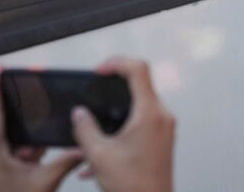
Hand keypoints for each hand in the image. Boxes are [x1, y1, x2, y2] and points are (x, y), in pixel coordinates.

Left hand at [0, 69, 82, 191]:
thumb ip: (66, 160)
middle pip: (7, 122)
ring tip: (37, 159)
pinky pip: (21, 151)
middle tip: (34, 103)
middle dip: (26, 119)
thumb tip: (83, 145)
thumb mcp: (45, 182)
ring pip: (18, 139)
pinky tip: (40, 161)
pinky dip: (33, 152)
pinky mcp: (5, 168)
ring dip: (32, 143)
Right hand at [71, 58, 174, 191]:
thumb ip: (85, 128)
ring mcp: (164, 128)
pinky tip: (101, 155)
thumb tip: (79, 113)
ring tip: (93, 133)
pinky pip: (141, 124)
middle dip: (112, 90)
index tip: (99, 70)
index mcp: (149, 113)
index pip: (138, 69)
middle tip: (93, 96)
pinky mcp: (162, 139)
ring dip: (115, 115)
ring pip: (138, 107)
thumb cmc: (132, 185)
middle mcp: (162, 116)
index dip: (117, 62)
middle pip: (139, 86)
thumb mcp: (98, 154)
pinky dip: (122, 130)